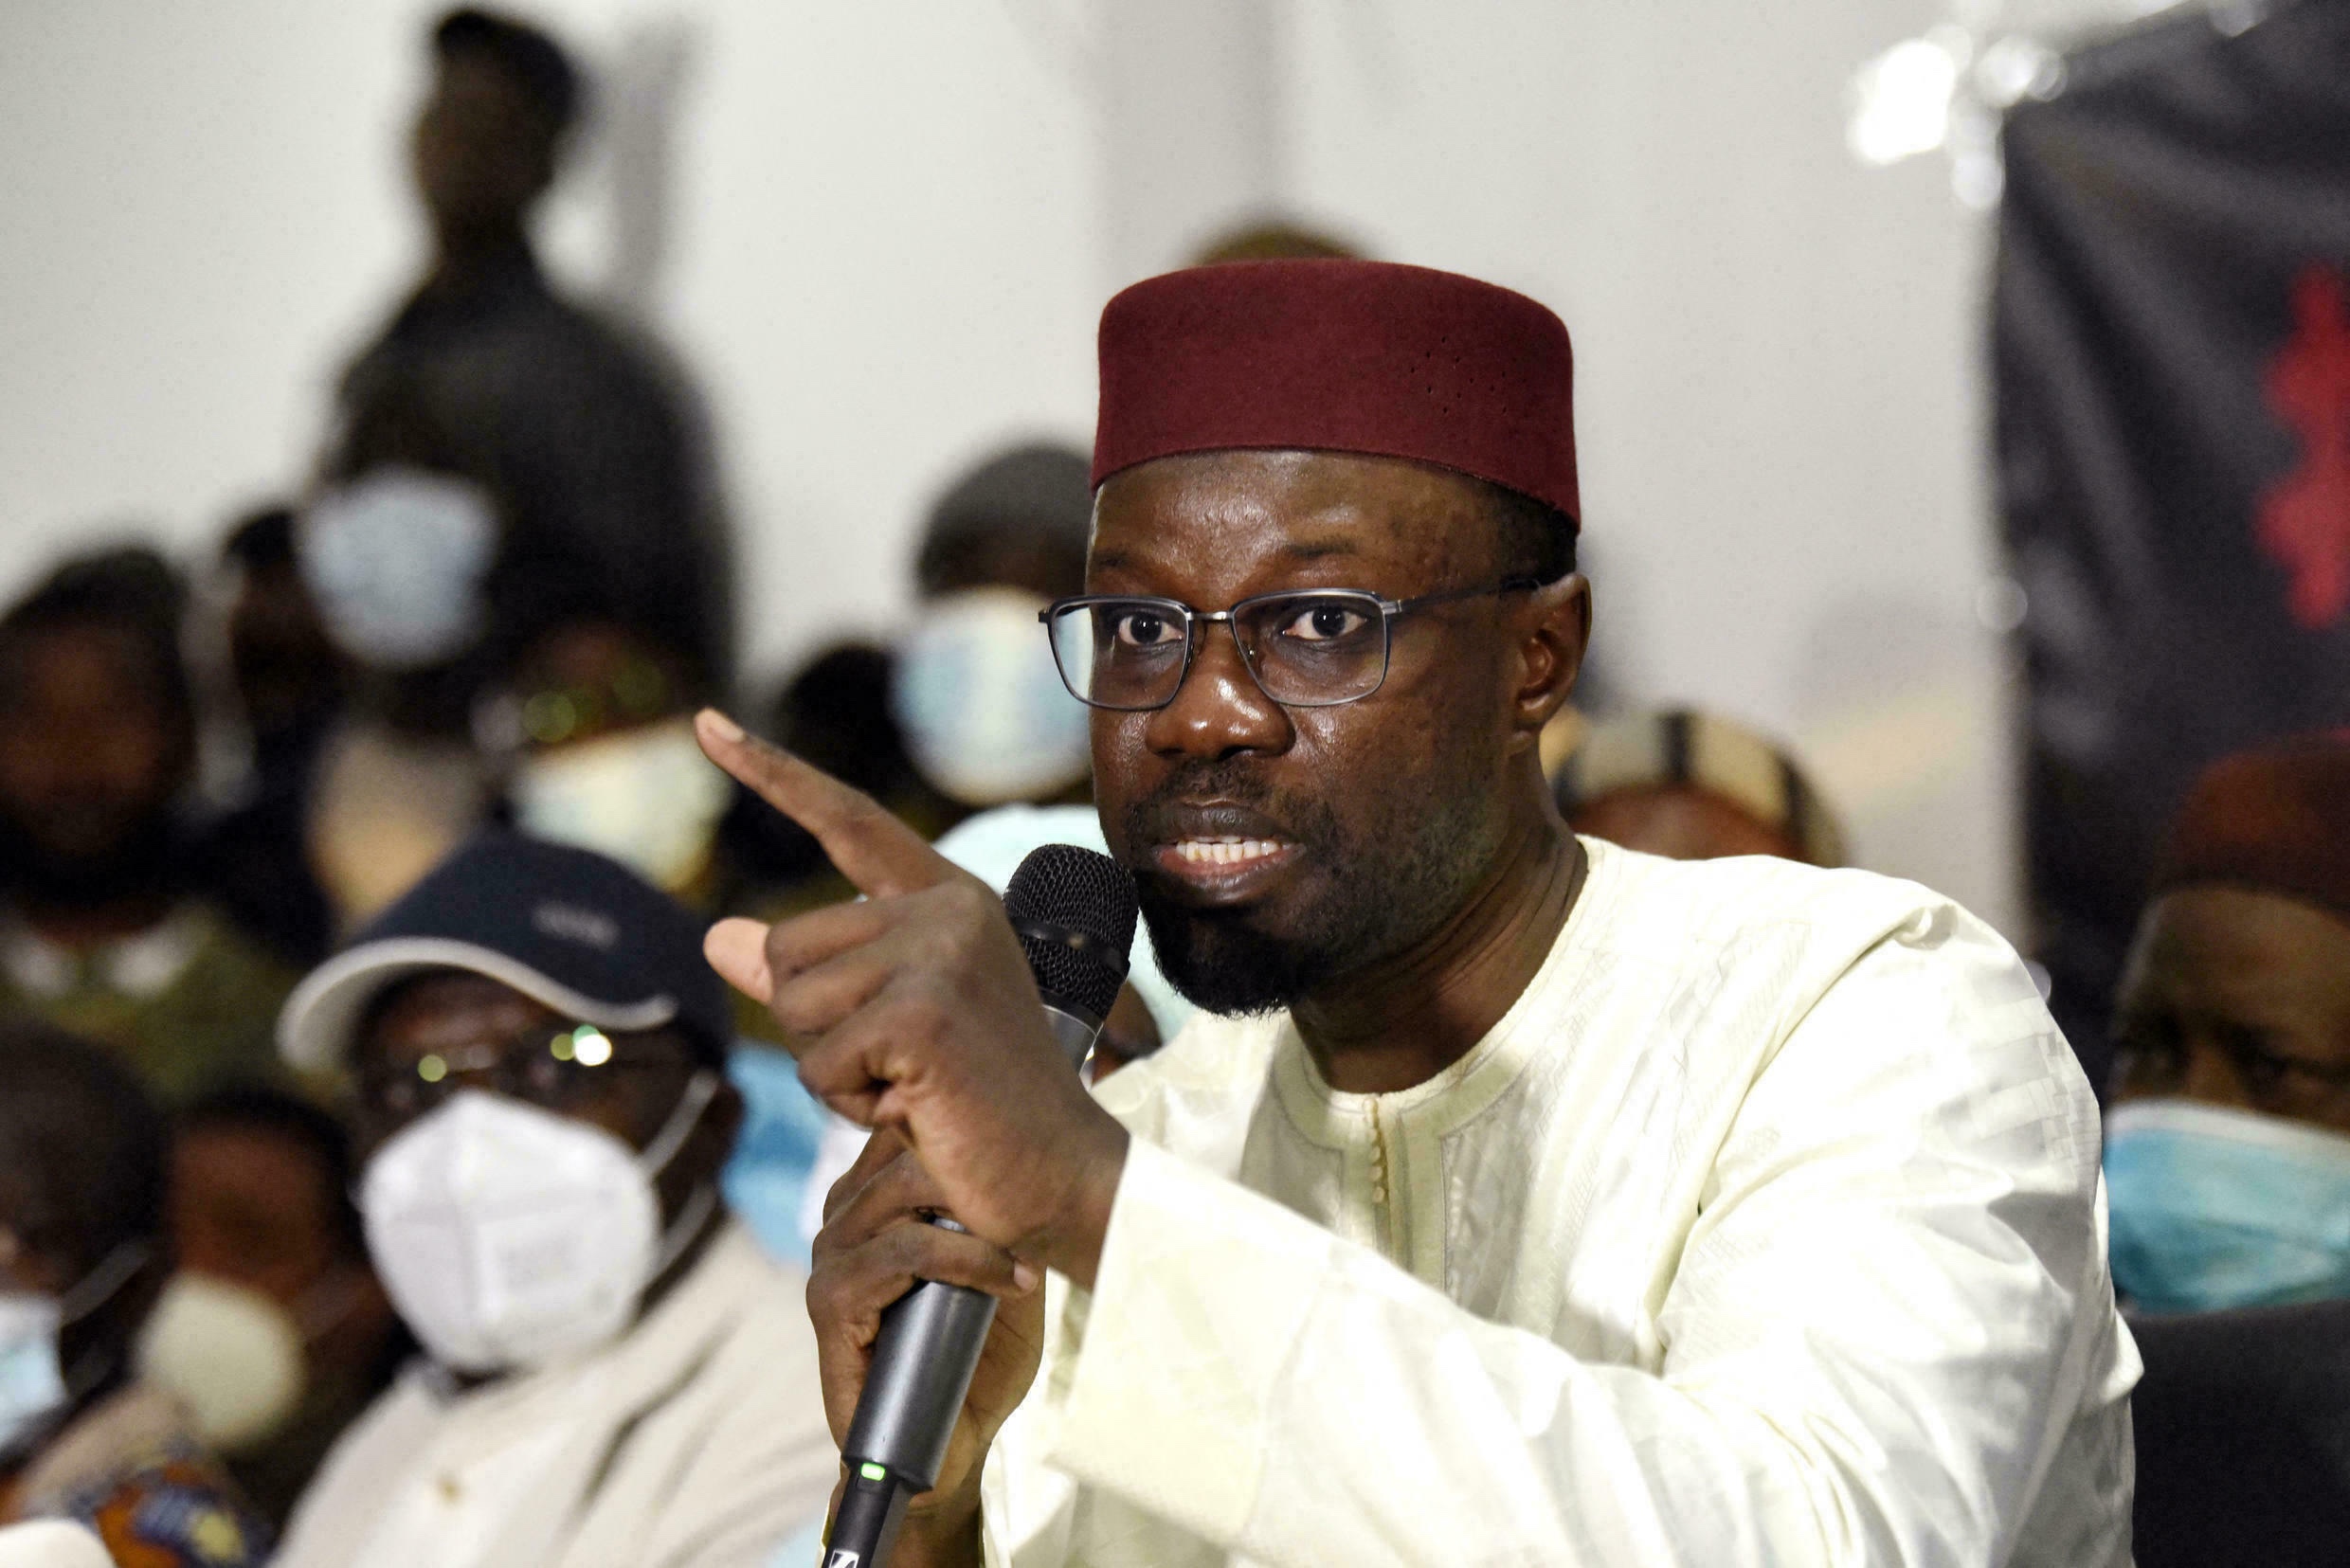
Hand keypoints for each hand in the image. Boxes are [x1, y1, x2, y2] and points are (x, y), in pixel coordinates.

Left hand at [695, 710, 1128, 1286]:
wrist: (1062, 1177)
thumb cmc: (975, 1111)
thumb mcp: (883, 1031)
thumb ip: (811, 979)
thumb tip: (718, 937)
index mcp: (949, 900)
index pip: (847, 823)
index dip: (772, 772)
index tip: (707, 725)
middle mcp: (948, 908)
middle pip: (788, 949)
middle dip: (816, 1027)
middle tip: (902, 1067)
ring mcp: (940, 953)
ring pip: (792, 1004)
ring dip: (834, 1070)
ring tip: (915, 1088)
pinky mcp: (923, 1011)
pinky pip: (817, 1061)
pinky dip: (850, 1102)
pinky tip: (919, 1110)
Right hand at [809, 1130, 1045, 1544]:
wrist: (950, 1444)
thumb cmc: (978, 1358)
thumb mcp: (1007, 1267)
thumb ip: (1005, 1214)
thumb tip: (1040, 1159)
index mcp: (874, 1201)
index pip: (907, 1128)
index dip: (964, 1131)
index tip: (1034, 1157)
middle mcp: (843, 1220)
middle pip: (905, 1152)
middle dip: (977, 1173)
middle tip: (1037, 1206)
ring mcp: (830, 1259)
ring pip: (902, 1196)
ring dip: (977, 1219)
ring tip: (1024, 1254)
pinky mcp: (830, 1303)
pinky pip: (899, 1253)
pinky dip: (960, 1259)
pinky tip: (1005, 1278)